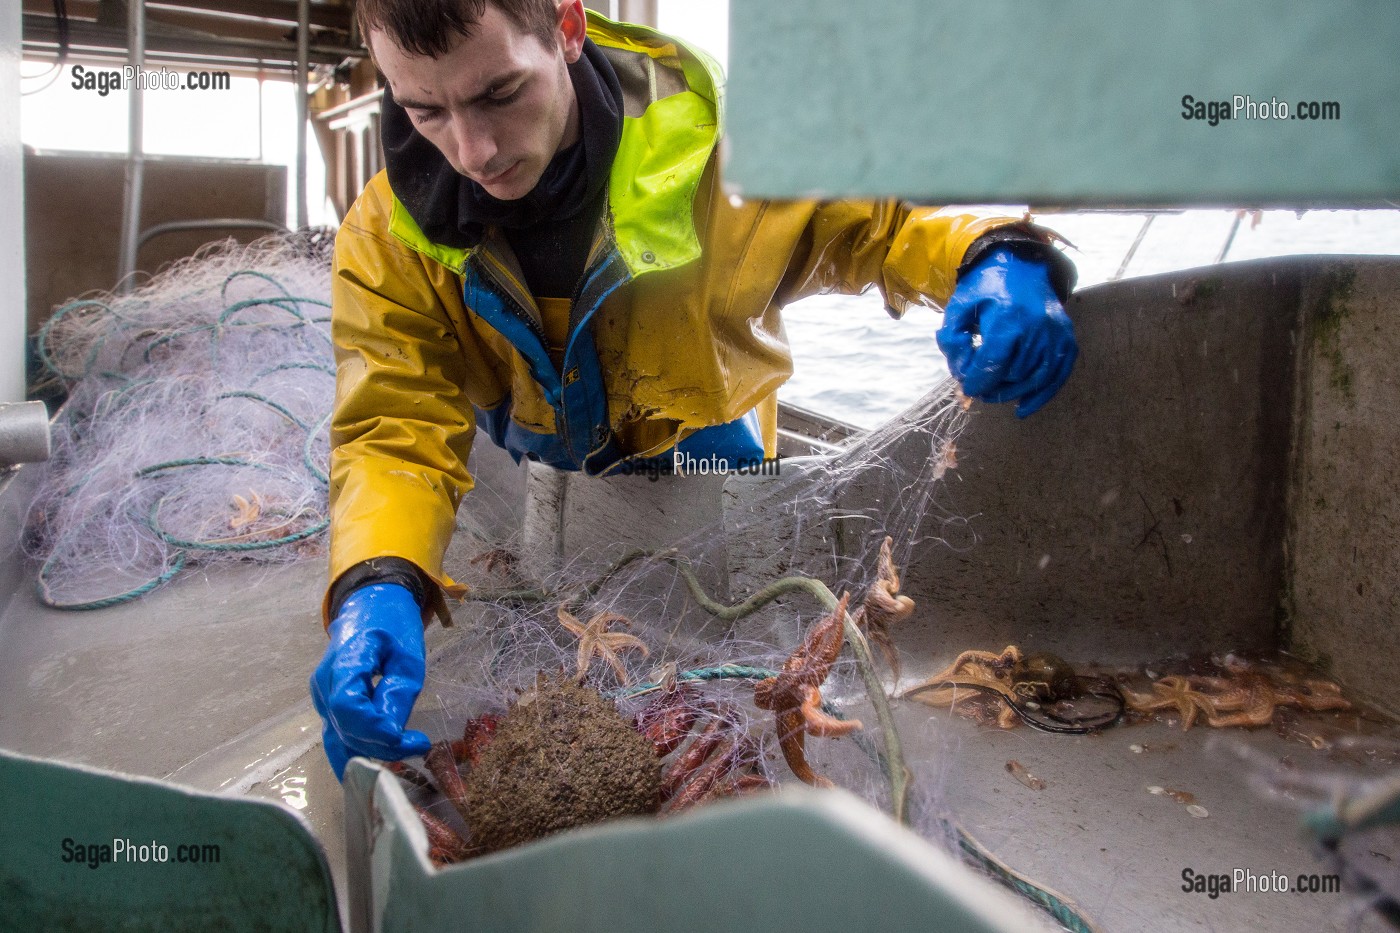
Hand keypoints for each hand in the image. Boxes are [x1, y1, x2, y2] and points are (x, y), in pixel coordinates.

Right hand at [310, 583, 430, 779]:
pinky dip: (359, 752)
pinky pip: (338, 737)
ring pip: (339, 738)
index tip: (411, 739)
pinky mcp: (327, 707)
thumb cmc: (393, 626)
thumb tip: (393, 736)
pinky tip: (383, 765)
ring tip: (407, 748)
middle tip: (419, 744)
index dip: (375, 730)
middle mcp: (324, 683)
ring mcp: (321, 697)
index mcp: (345, 660)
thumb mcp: (407, 657)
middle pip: (344, 728)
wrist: (369, 607)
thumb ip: (398, 695)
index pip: (348, 707)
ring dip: (372, 752)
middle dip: (382, 745)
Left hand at [937, 246, 1076, 417]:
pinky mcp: (1067, 339)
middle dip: (992, 385)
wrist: (1021, 266)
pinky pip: (1058, 376)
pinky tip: (1022, 408)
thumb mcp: (959, 307)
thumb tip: (962, 372)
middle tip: (978, 384)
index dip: (977, 382)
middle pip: (1013, 375)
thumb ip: (952, 340)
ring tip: (994, 392)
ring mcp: (1056, 334)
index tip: (967, 388)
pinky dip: (1041, 395)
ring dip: (1012, 392)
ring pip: (1034, 379)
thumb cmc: (985, 289)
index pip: (993, 364)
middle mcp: (1037, 327)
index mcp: (1008, 317)